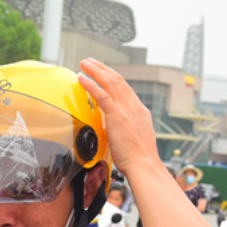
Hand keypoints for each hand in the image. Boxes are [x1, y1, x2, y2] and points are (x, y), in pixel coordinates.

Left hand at [78, 59, 158, 174]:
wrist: (144, 165)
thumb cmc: (138, 159)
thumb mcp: (132, 138)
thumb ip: (123, 129)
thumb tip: (113, 128)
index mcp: (139, 111)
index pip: (125, 89)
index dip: (112, 79)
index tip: (103, 73)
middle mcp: (135, 106)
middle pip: (118, 80)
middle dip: (103, 69)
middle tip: (91, 61)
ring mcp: (127, 110)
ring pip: (110, 83)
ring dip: (96, 70)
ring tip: (85, 63)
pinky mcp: (118, 116)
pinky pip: (102, 95)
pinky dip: (90, 84)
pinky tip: (82, 78)